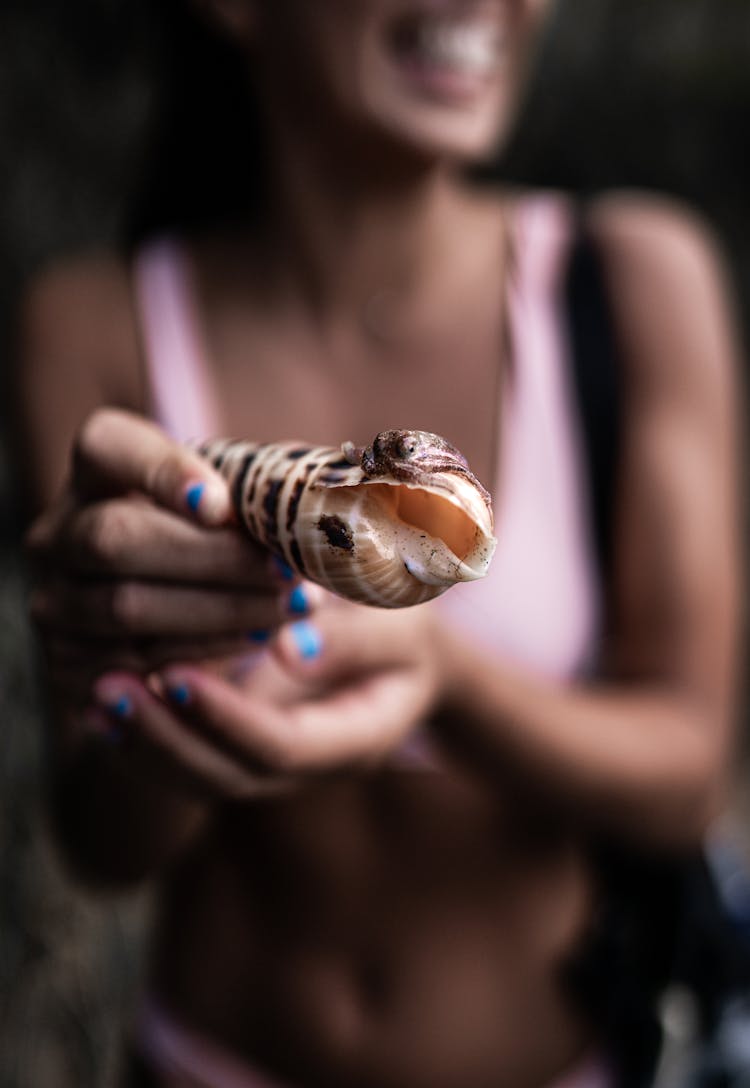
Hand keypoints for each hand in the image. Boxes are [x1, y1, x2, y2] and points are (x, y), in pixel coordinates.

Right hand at [27, 408, 319, 700]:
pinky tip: (259, 638)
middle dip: (212, 558)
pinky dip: (203, 651)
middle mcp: (57, 531)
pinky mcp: (68, 662)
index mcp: (96, 469)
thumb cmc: (223, 535)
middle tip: (288, 571)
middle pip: (116, 537)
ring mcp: (54, 600)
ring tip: (291, 608)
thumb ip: (260, 491)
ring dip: (220, 611)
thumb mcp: (235, 499)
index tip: (223, 505)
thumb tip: (321, 505)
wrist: (182, 605)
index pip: (107, 447)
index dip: (162, 472)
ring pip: (125, 607)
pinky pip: (131, 661)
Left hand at [89, 601, 450, 797]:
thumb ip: (354, 639)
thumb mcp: (400, 622)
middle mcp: (310, 767)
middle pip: (229, 777)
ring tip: (96, 695)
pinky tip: (101, 701)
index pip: (282, 747)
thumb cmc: (405, 623)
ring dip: (144, 741)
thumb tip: (288, 650)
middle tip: (110, 689)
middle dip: (166, 737)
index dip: (226, 718)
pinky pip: (192, 755)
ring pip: (201, 777)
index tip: (173, 673)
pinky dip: (145, 735)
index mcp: (356, 739)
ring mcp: (275, 763)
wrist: (402, 648)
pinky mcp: (246, 745)